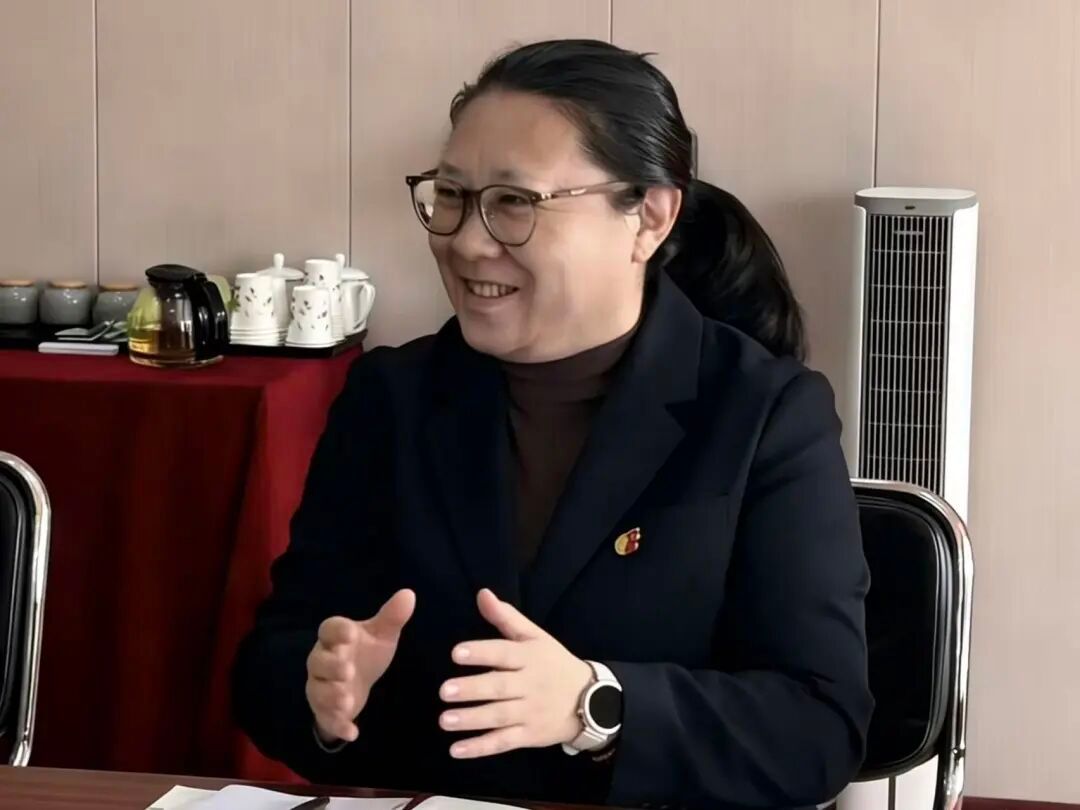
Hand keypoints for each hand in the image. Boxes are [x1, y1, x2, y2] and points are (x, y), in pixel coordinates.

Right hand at [305, 589, 415, 743]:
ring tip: (347, 701)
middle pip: (319, 661)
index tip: (350, 633)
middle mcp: (322, 660)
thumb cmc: (367, 652)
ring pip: (318, 690)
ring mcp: (320, 686)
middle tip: (348, 670)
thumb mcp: (382, 635)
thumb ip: (392, 617)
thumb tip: (409, 594)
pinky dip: (338, 725)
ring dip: (331, 696)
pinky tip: (353, 732)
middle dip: (332, 666)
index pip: (329, 629)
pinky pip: (326, 718)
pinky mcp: (325, 710)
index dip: (338, 631)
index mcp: (335, 638)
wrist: (356, 683)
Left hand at [439, 588, 592, 758]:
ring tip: (445, 720)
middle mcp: (530, 685)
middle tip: (444, 690)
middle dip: (472, 690)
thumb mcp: (535, 637)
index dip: (481, 652)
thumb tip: (482, 594)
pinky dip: (481, 748)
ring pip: (499, 717)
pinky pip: (504, 743)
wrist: (590, 700)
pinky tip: (457, 750)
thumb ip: (506, 617)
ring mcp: (530, 713)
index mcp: (530, 657)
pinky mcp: (529, 736)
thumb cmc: (554, 663)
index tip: (456, 653)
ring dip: (471, 720)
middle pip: (499, 687)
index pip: (504, 653)